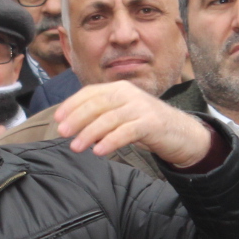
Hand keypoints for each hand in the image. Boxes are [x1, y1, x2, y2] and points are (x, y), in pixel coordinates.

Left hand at [53, 82, 212, 167]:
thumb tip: (72, 126)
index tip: (58, 118)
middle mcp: (130, 93)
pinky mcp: (152, 123)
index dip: (72, 104)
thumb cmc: (145, 124)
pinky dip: (111, 141)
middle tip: (63, 133)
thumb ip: (101, 116)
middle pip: (98, 104)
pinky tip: (99, 151)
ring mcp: (141, 107)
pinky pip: (127, 131)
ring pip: (110, 118)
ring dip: (90, 133)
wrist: (181, 132)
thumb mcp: (122, 115)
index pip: (90, 92)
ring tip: (76, 146)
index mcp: (120, 88)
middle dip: (77, 118)